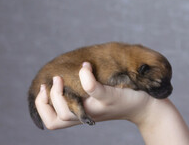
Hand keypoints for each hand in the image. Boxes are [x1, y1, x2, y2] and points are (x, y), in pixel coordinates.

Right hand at [35, 62, 153, 129]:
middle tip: (55, 81)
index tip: (42, 89)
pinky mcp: (112, 97)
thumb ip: (86, 88)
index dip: (41, 107)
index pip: (52, 122)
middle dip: (47, 101)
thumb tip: (71, 69)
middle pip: (56, 120)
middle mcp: (88, 114)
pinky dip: (86, 78)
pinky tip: (86, 66)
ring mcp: (99, 107)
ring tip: (62, 77)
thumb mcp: (100, 93)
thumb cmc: (122, 96)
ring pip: (68, 113)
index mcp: (83, 113)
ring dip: (59, 94)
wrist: (148, 104)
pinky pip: (95, 91)